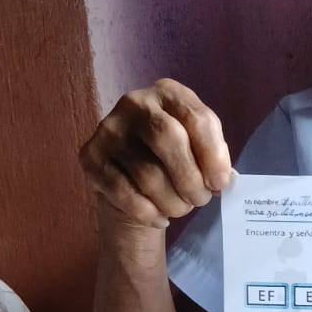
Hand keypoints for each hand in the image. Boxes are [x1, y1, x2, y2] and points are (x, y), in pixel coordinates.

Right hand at [80, 79, 231, 229]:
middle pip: (168, 139)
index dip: (213, 156)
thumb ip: (212, 157)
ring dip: (172, 201)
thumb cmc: (173, 160)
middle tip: (199, 200)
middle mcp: (135, 103)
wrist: (131, 178)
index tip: (220, 183)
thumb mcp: (197, 148)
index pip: (197, 119)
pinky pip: (124, 193)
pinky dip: (148, 212)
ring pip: (147, 173)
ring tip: (181, 208)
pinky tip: (159, 217)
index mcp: (168, 93)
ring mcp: (109, 129)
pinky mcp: (91, 157)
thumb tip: (221, 179)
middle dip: (190, 179)